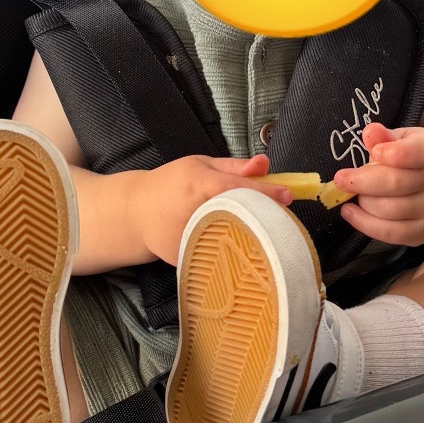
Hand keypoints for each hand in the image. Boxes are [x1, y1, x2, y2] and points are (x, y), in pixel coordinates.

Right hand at [134, 153, 290, 265]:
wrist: (136, 213)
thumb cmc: (171, 184)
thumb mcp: (200, 164)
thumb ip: (234, 166)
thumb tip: (265, 164)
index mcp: (198, 184)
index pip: (237, 188)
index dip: (265, 192)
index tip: (287, 195)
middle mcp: (194, 211)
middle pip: (239, 215)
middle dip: (263, 216)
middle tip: (279, 217)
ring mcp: (188, 237)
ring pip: (230, 240)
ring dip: (250, 236)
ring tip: (260, 232)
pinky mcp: (186, 258)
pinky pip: (216, 256)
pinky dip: (231, 252)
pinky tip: (237, 247)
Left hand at [333, 123, 423, 248]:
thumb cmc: (415, 162)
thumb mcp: (404, 141)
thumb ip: (386, 138)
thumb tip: (370, 133)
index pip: (419, 152)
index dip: (394, 153)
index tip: (374, 152)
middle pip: (396, 183)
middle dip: (362, 181)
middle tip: (340, 179)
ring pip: (389, 210)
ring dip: (364, 201)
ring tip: (355, 194)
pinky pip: (390, 233)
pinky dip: (364, 223)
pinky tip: (350, 212)